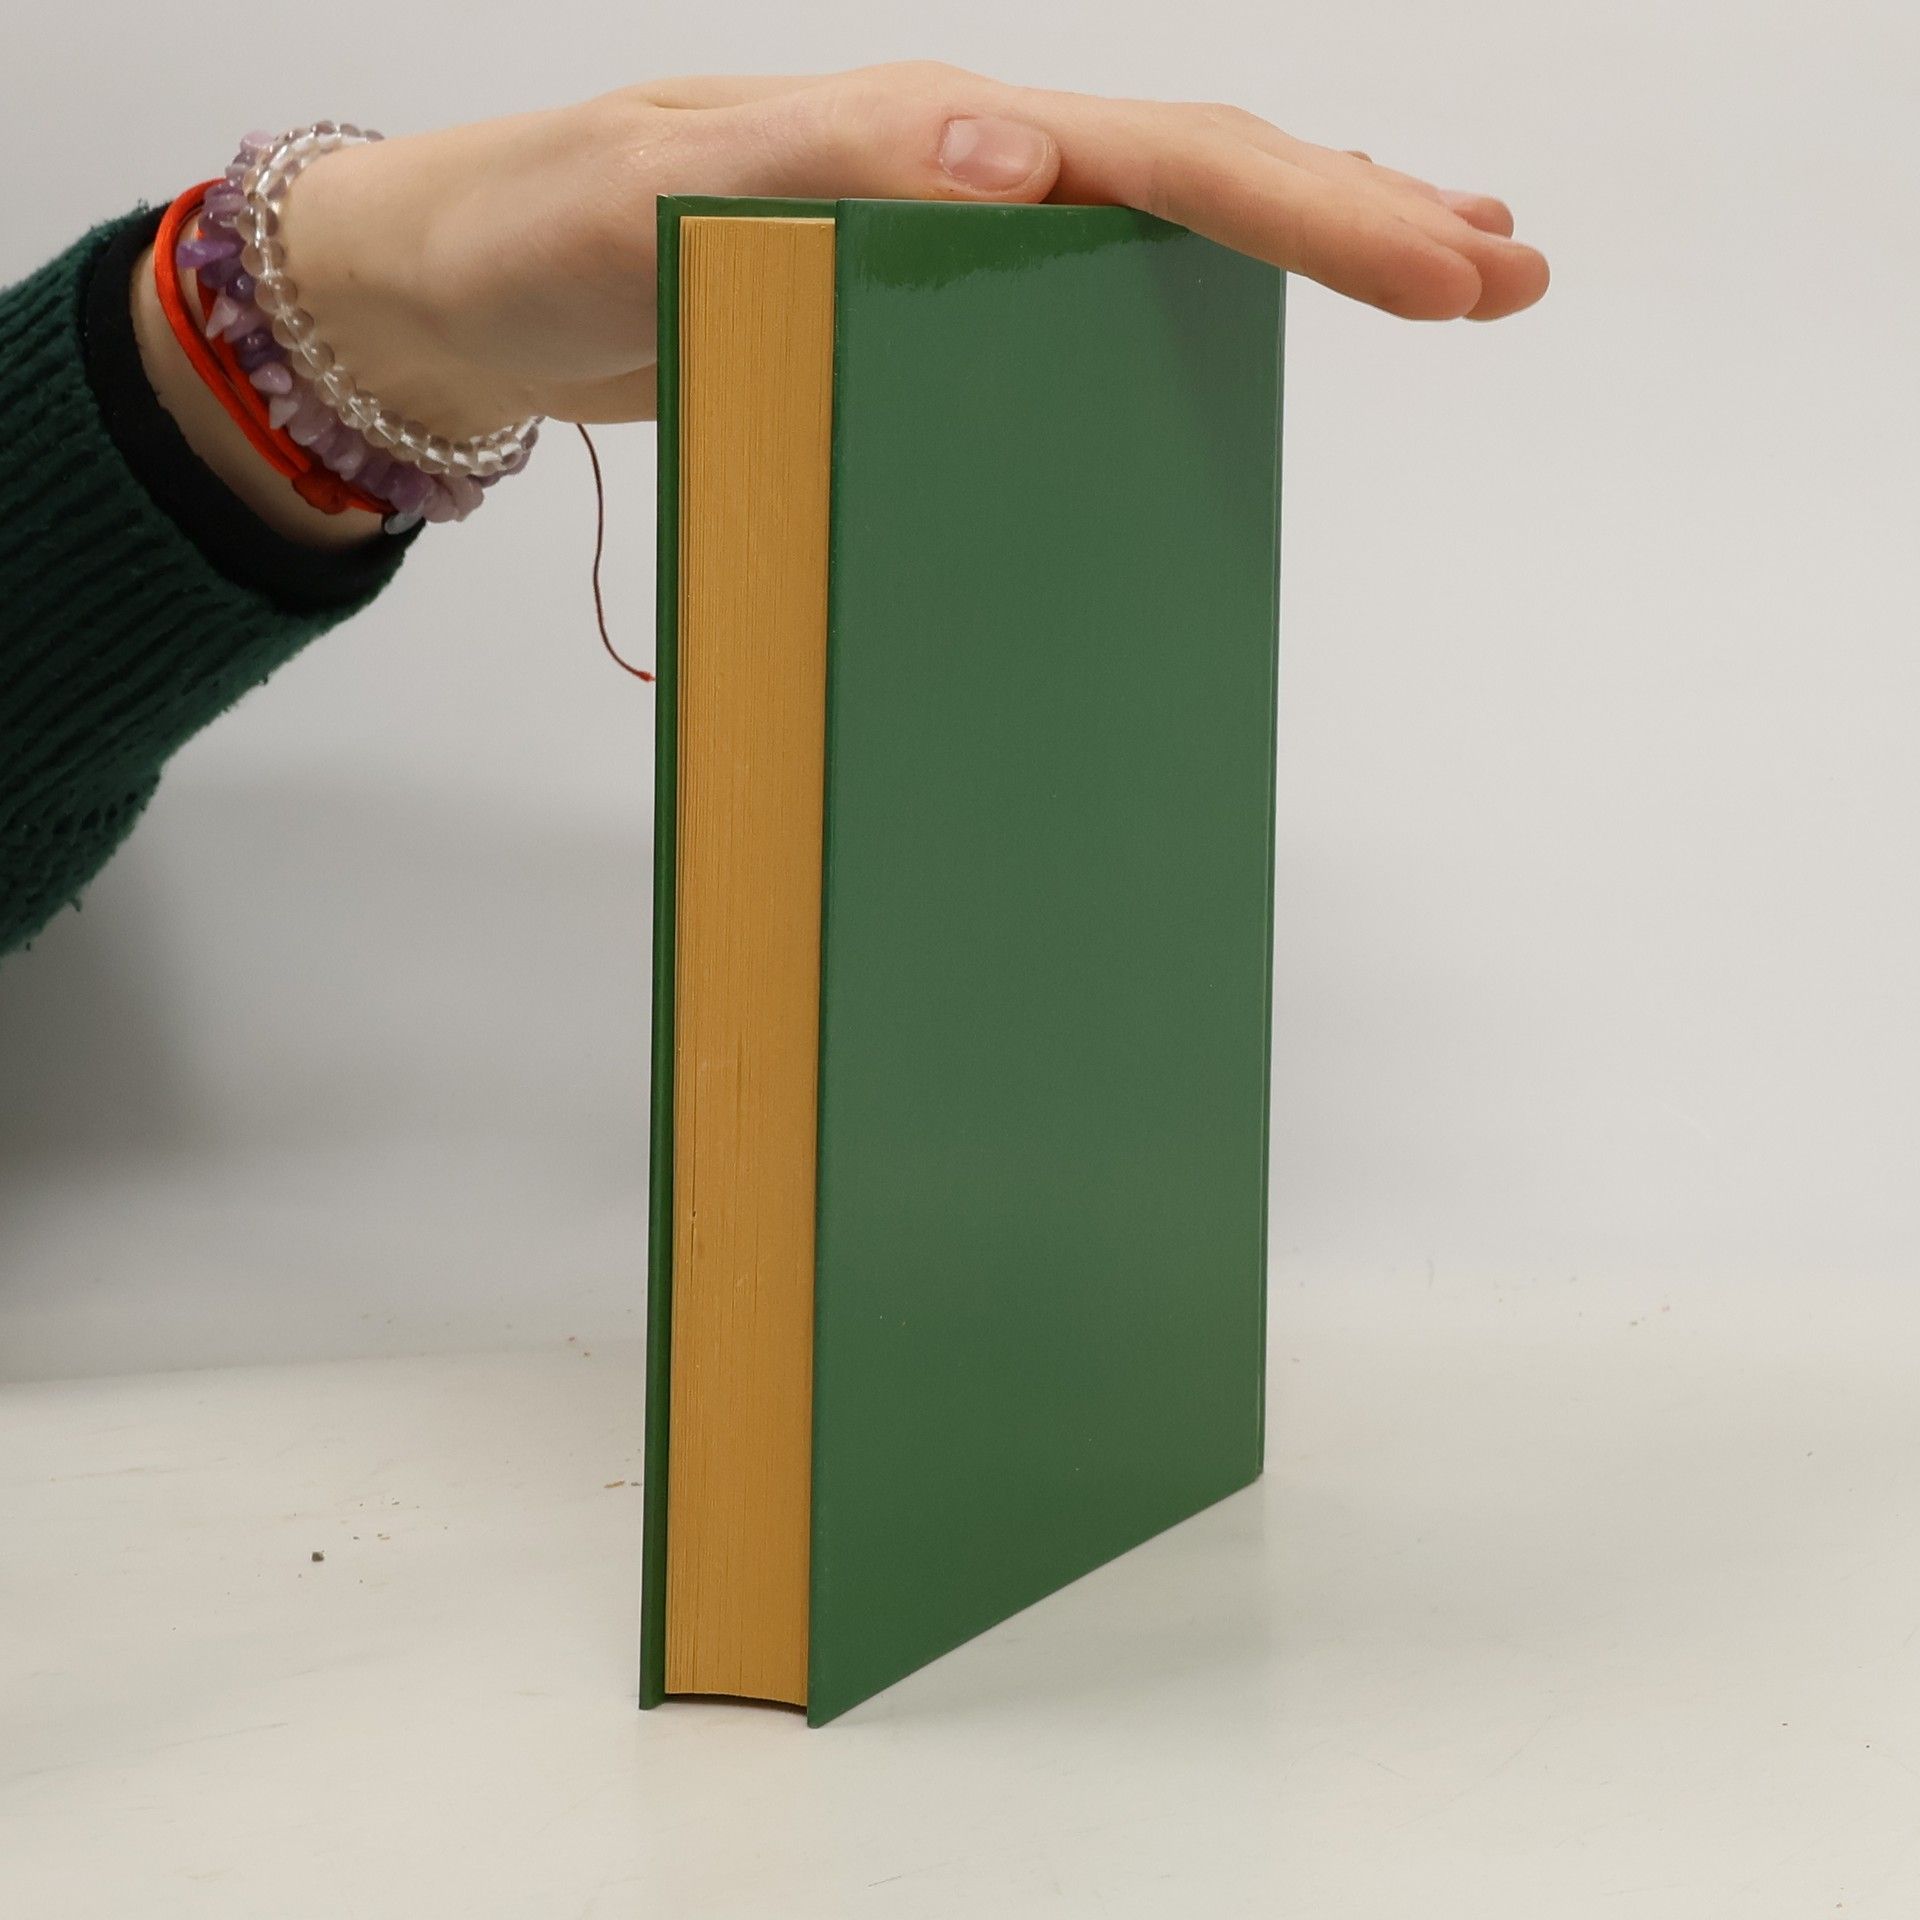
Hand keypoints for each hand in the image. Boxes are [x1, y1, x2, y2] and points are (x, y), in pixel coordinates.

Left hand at [280, 63, 1549, 444]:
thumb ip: (830, 166)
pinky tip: (1229, 333)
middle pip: (1198, 173)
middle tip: (1506, 273)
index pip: (1162, 157)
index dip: (1312, 211)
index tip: (1443, 269)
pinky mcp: (914, 302)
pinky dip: (1178, 308)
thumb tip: (1026, 152)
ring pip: (1160, 229)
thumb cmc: (535, 234)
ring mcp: (945, 233)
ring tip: (1440, 270)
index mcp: (926, 130)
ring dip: (1302, 245)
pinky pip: (1078, 297)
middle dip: (1361, 218)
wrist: (457, 296)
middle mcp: (956, 165)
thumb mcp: (657, 192)